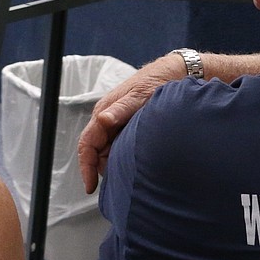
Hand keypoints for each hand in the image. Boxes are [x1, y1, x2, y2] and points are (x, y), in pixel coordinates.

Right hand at [77, 53, 185, 193]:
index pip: (87, 144)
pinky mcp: (126, 125)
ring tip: (132, 170)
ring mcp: (116, 122)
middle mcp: (107, 118)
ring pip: (107, 150)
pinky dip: (123, 155)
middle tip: (121, 179)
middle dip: (102, 167)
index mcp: (104, 112)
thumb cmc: (156, 81)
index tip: (90, 187)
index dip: (86, 167)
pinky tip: (136, 160)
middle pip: (96, 152)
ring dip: (114, 161)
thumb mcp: (140, 96)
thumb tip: (103, 120)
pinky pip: (118, 145)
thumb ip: (121, 110)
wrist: (173, 73)